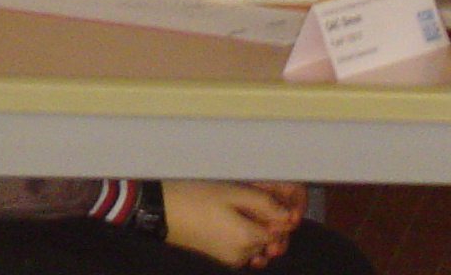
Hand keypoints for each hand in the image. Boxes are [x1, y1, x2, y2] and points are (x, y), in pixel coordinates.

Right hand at [164, 180, 303, 267]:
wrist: (161, 210)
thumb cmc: (195, 197)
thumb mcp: (233, 193)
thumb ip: (264, 204)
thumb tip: (288, 216)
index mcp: (246, 240)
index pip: (280, 232)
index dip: (281, 213)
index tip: (274, 197)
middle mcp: (241, 255)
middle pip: (269, 239)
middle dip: (269, 219)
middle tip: (257, 196)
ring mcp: (229, 258)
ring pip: (257, 242)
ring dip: (256, 225)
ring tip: (242, 202)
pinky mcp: (219, 256)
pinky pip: (243, 246)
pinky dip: (245, 232)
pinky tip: (234, 214)